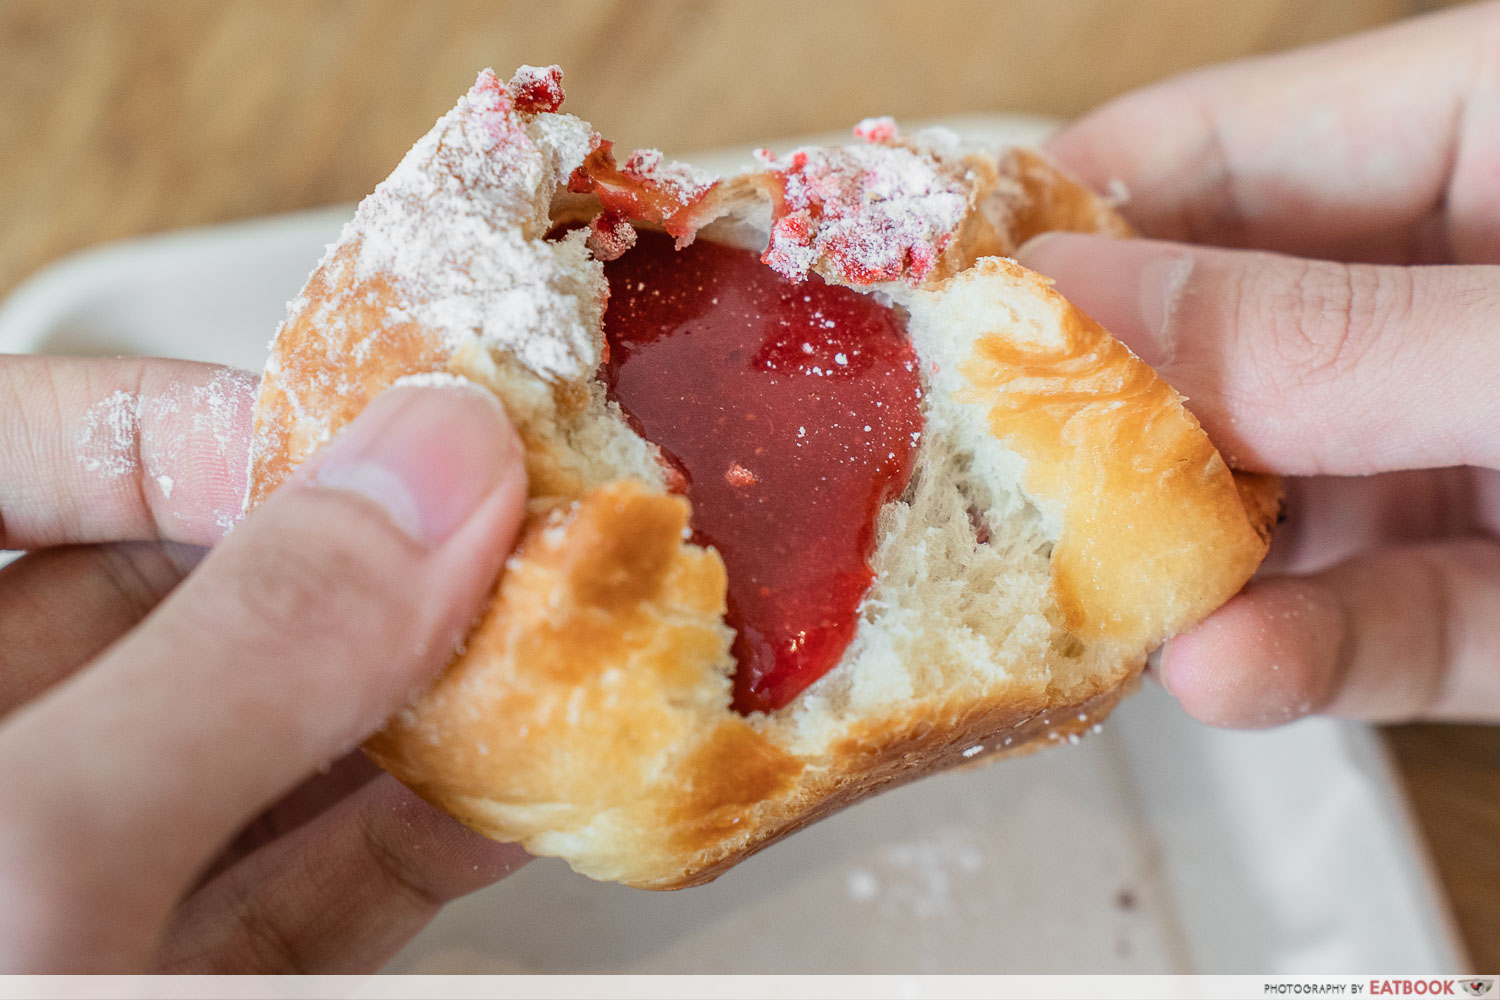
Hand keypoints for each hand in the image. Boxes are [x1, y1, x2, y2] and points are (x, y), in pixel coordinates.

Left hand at [0, 356, 529, 970]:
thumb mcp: (44, 854)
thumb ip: (238, 656)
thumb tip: (430, 476)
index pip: (4, 450)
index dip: (161, 416)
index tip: (340, 435)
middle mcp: (1, 748)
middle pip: (166, 589)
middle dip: (348, 558)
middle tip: (494, 532)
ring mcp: (70, 873)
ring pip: (257, 737)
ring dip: (415, 697)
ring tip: (542, 644)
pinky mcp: (159, 977)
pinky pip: (298, 882)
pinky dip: (412, 836)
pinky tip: (506, 800)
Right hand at [1018, 3, 1499, 726]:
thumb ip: (1327, 334)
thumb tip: (1068, 302)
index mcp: (1485, 133)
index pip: (1211, 148)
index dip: (1062, 218)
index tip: (927, 308)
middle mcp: (1458, 285)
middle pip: (1218, 332)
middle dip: (1098, 418)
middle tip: (961, 483)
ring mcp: (1479, 440)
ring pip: (1286, 496)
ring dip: (1188, 560)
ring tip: (1076, 606)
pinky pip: (1389, 616)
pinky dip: (1310, 652)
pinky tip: (1223, 673)